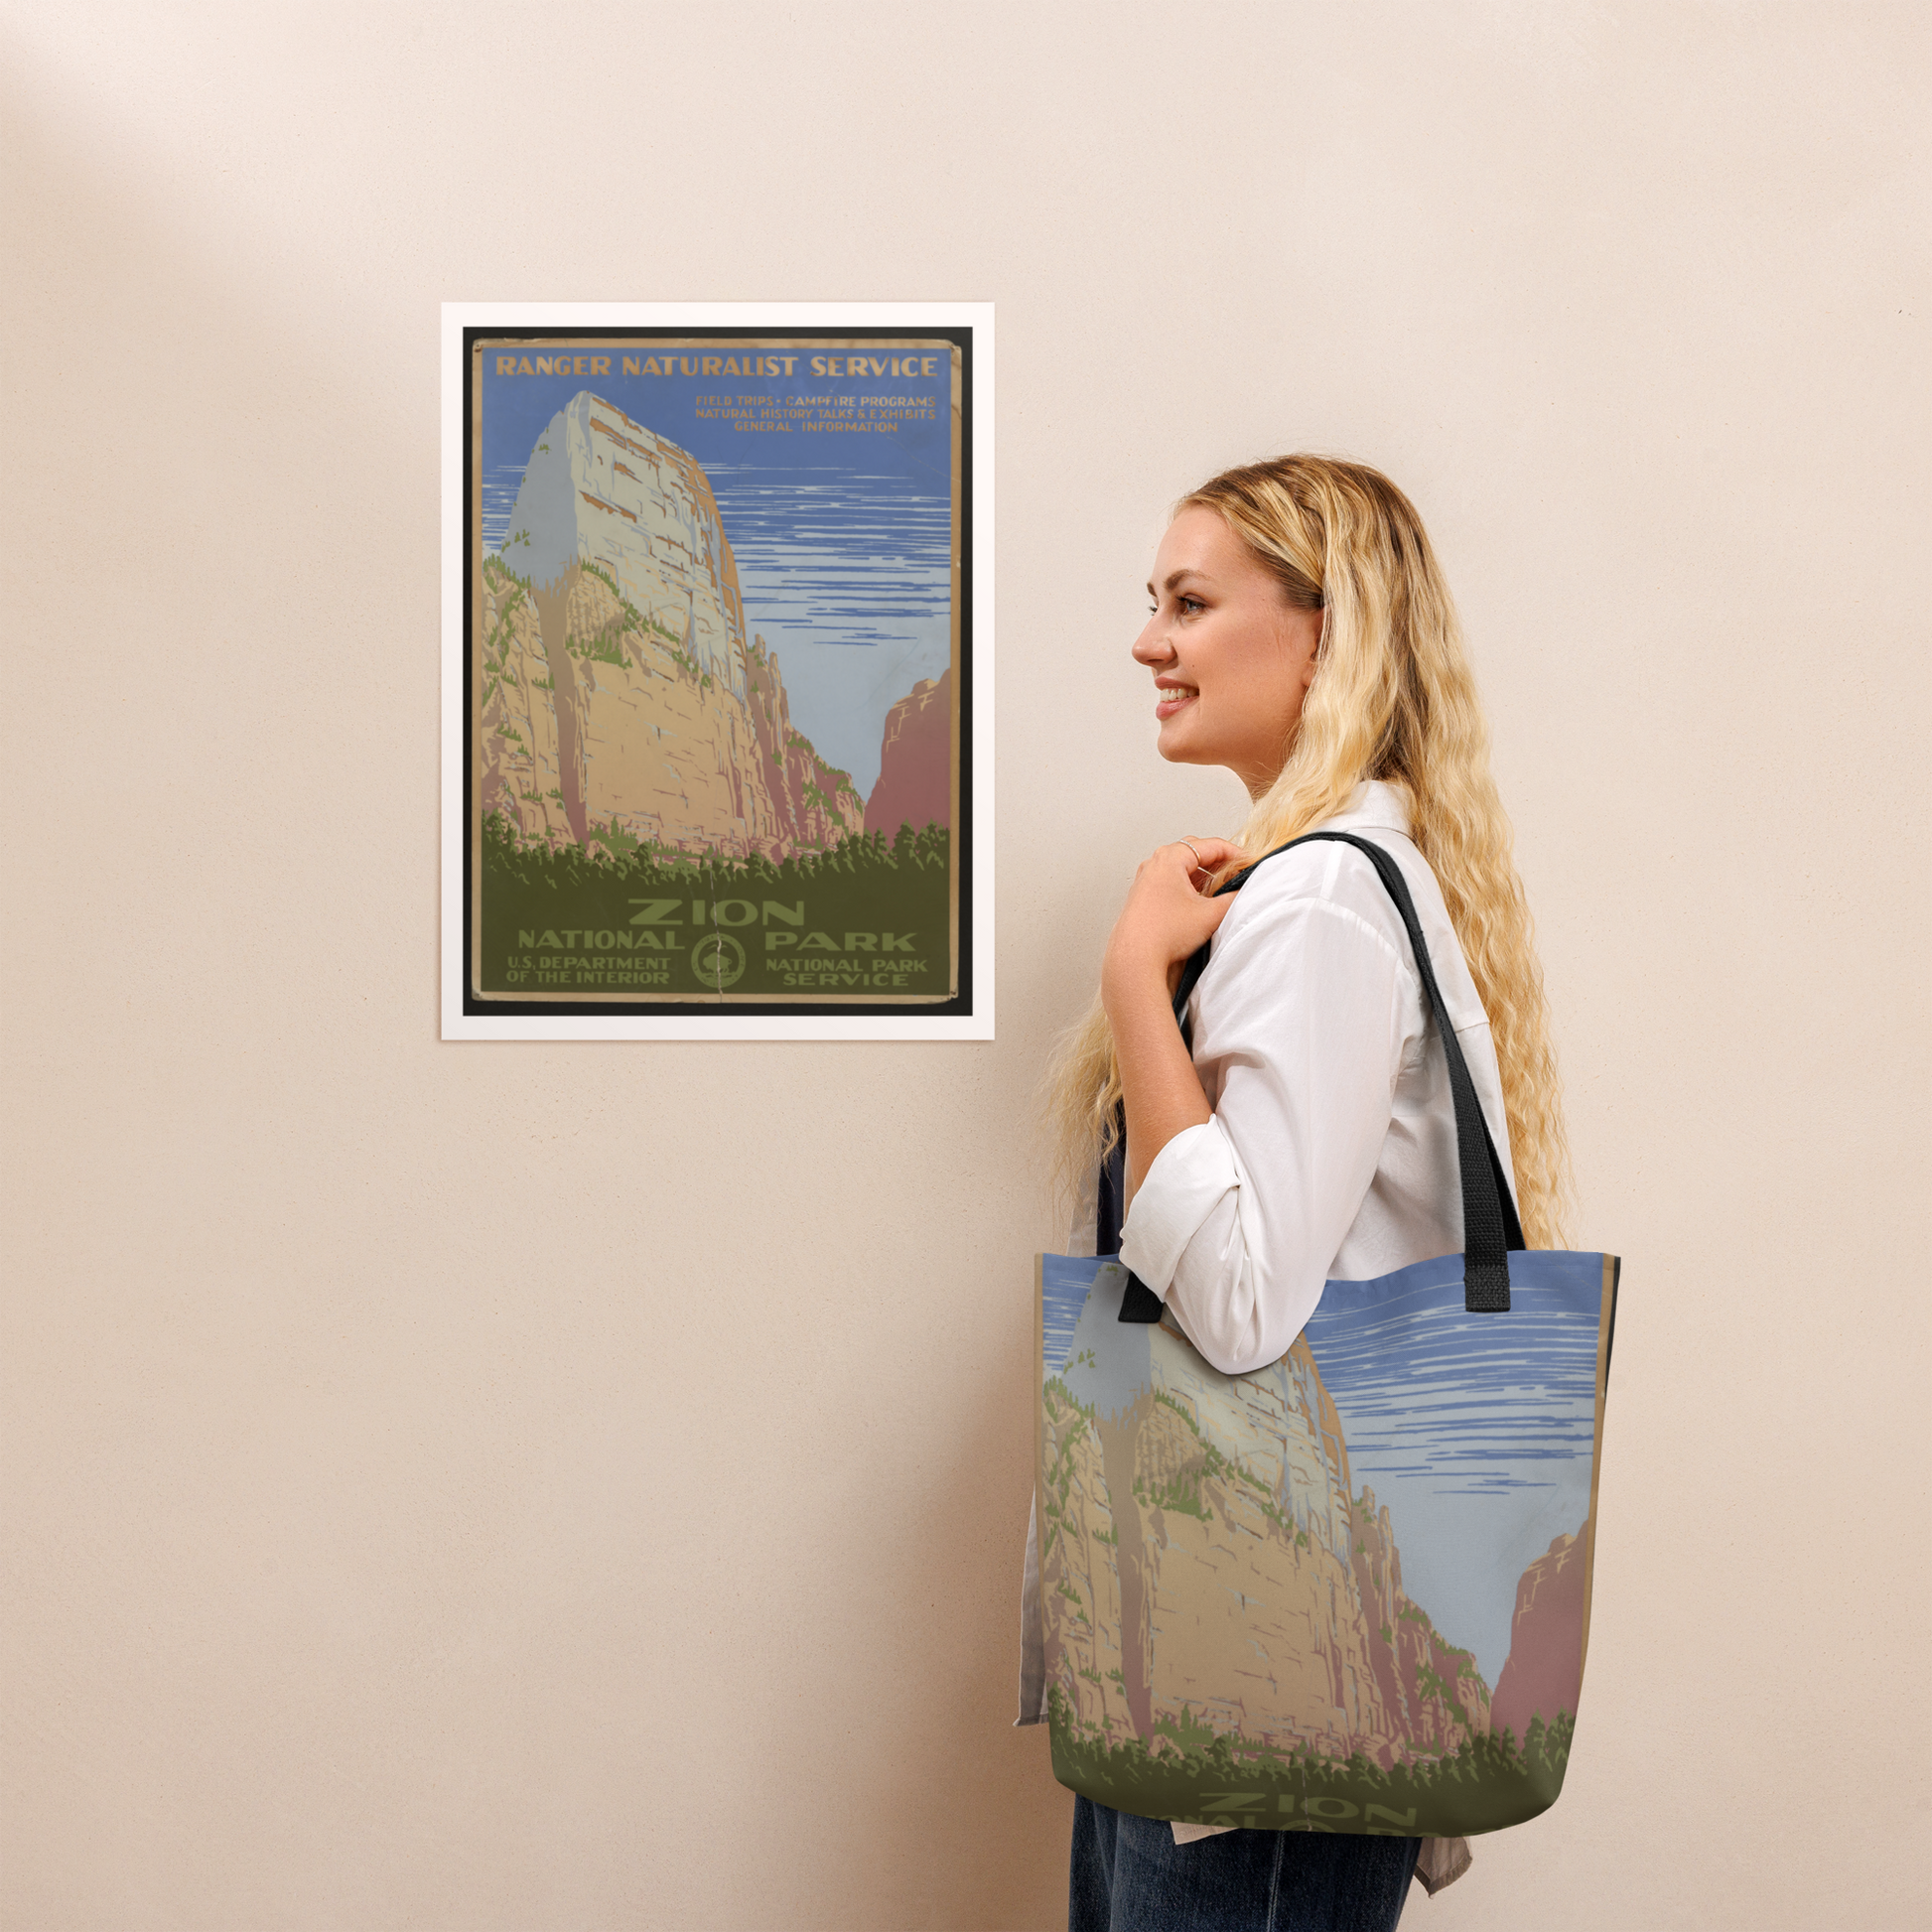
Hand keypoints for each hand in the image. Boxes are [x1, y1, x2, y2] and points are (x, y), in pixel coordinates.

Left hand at [1101, 838, 1249, 1016]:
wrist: (1135, 958)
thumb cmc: (1163, 934)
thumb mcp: (1211, 914)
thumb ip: (1234, 898)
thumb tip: (1245, 892)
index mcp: (1170, 858)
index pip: (1211, 845)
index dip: (1236, 854)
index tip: (1249, 864)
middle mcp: (1155, 864)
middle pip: (1195, 852)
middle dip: (1220, 862)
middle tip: (1237, 874)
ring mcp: (1146, 879)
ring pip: (1182, 868)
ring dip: (1204, 875)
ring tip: (1221, 889)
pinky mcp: (1143, 895)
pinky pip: (1171, 881)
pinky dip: (1189, 886)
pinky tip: (1200, 902)